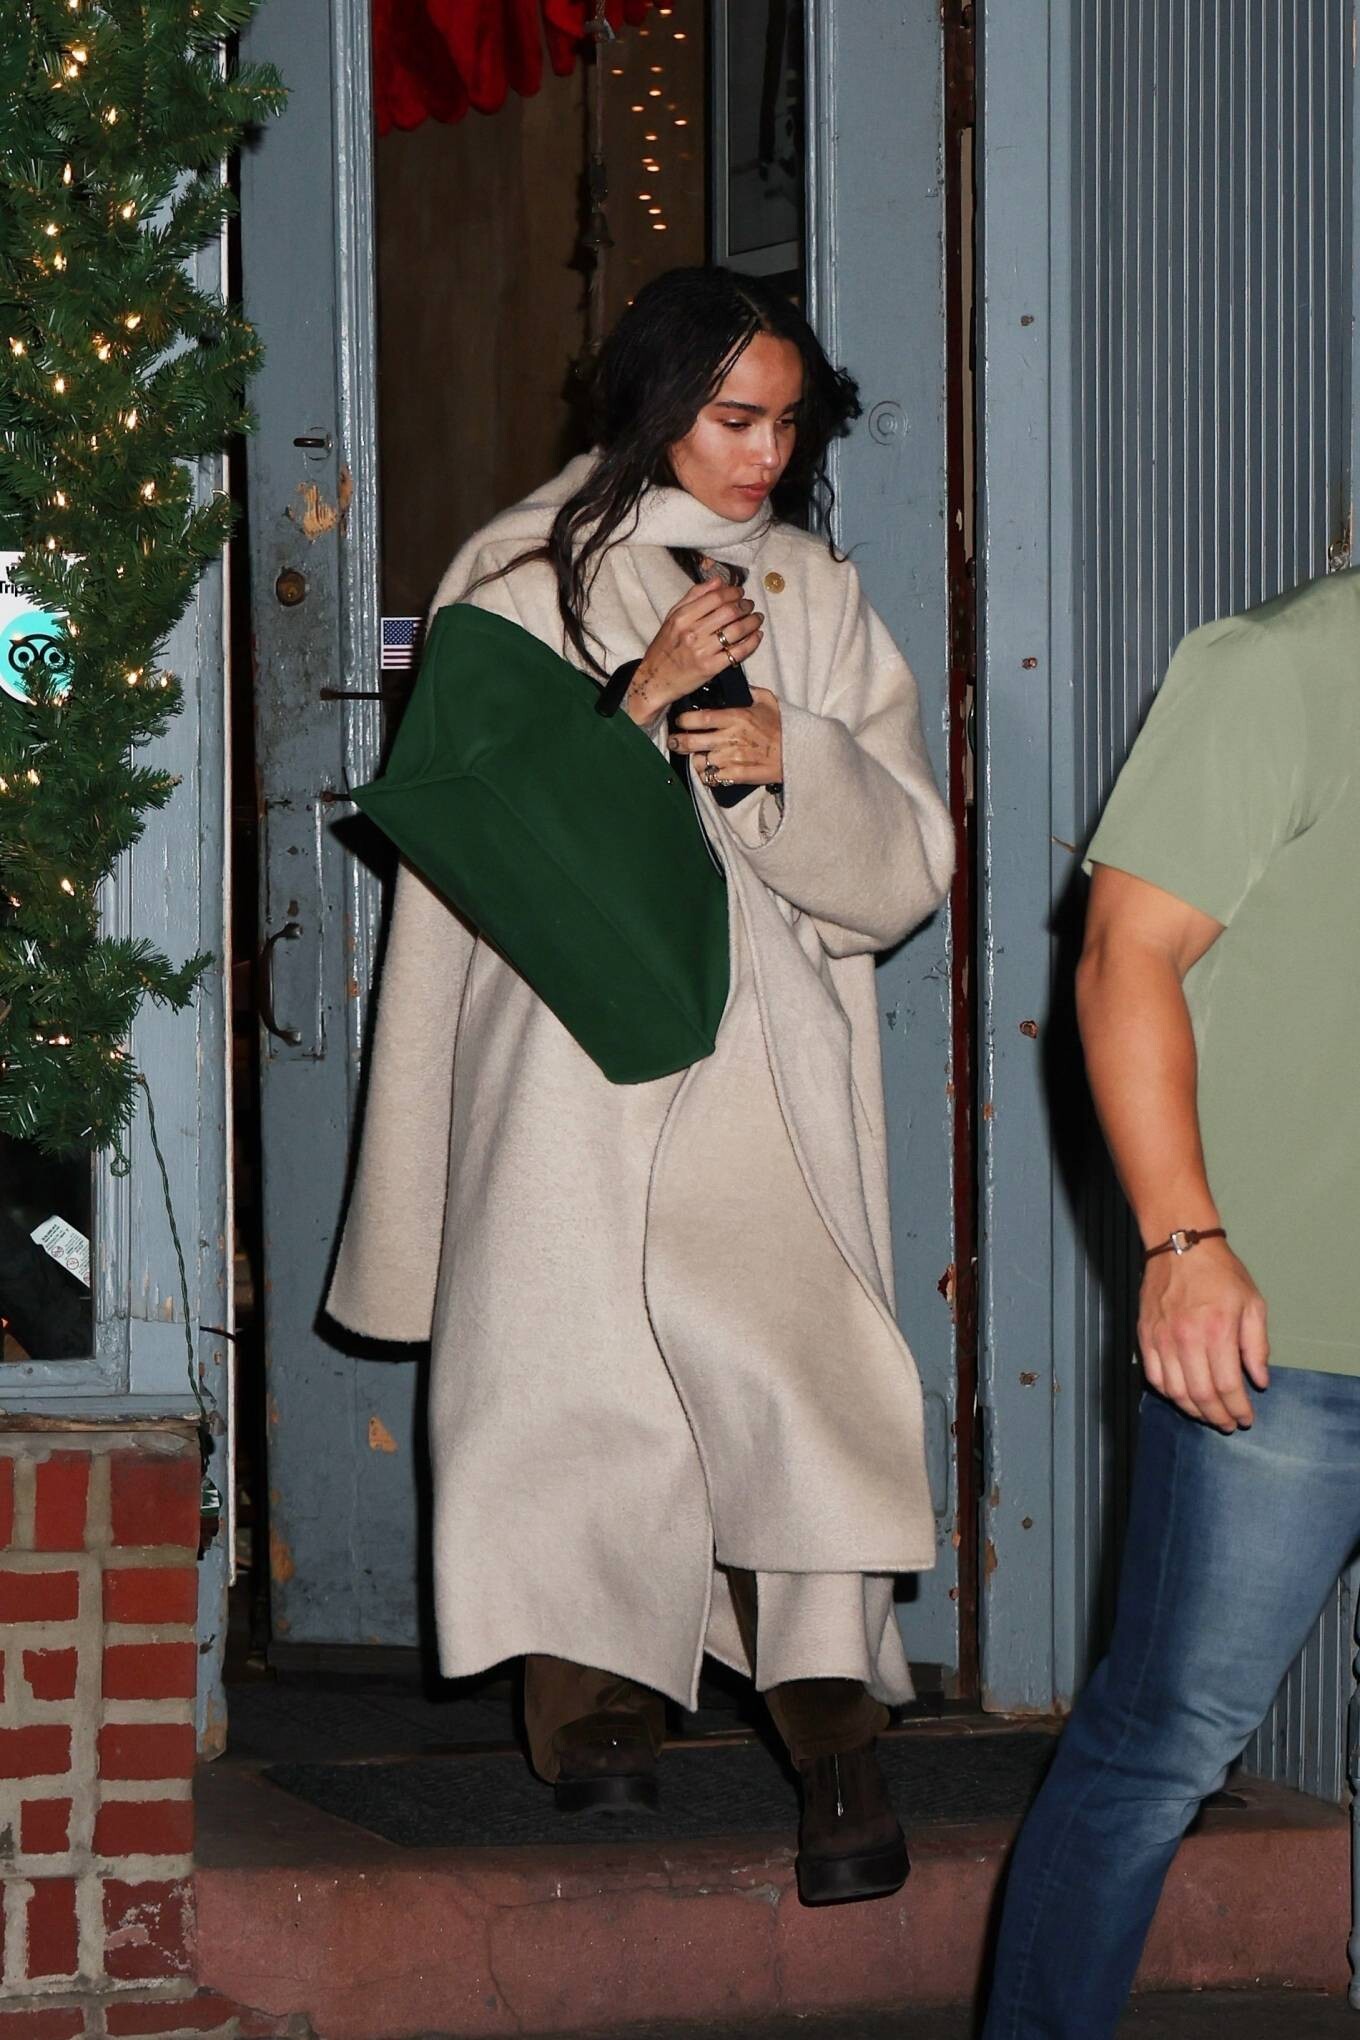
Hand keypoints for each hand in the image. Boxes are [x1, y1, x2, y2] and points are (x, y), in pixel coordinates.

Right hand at [624, 578, 763, 725]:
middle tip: (750, 605)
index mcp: (682, 617)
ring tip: (757, 618)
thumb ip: (694, 596)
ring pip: (737, 630)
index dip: (733, 592)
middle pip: (729, 612)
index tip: (740, 592)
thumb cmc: (664, 647)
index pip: (715, 597)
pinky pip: (738, 652)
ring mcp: (703, 651)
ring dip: (753, 621)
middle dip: (745, 605)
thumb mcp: (672, 617)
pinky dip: (752, 642)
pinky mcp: (711, 668)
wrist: (656, 680)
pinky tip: (757, 636)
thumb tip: (718, 581)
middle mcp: (692, 632)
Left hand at [668, 687, 783, 789]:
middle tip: (674, 742)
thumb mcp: (768, 702)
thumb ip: (751, 692)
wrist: (798, 753)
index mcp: (735, 718)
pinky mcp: (737, 775)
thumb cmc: (782, 727)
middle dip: (677, 742)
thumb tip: (740, 686)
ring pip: (699, 762)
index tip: (680, 721)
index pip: (699, 718)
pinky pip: (712, 778)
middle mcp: (730, 738)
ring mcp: (732, 759)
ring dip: (695, 760)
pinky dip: (708, 776)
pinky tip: (710, 772)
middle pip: (691, 741)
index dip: (684, 720)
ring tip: (696, 757)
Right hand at [1137, 1236, 1269, 1431]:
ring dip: (1193, 1410)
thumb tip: (1259, 1380)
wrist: (1180, 1245)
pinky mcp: (1145, 1335)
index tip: (1246, 1418)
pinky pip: (1154, 1376)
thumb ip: (1257, 1345)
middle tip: (1228, 1424)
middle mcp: (1186, 1338)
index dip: (1238, 1409)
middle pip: (1200, 1395)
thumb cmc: (1220, 1272)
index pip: (1228, 1385)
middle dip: (1217, 1416)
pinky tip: (1182, 1396)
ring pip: (1175, 1391)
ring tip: (1208, 1414)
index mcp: (1217, 1330)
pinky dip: (1169, 1393)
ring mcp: (1162, 1338)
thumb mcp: (1253, 1303)